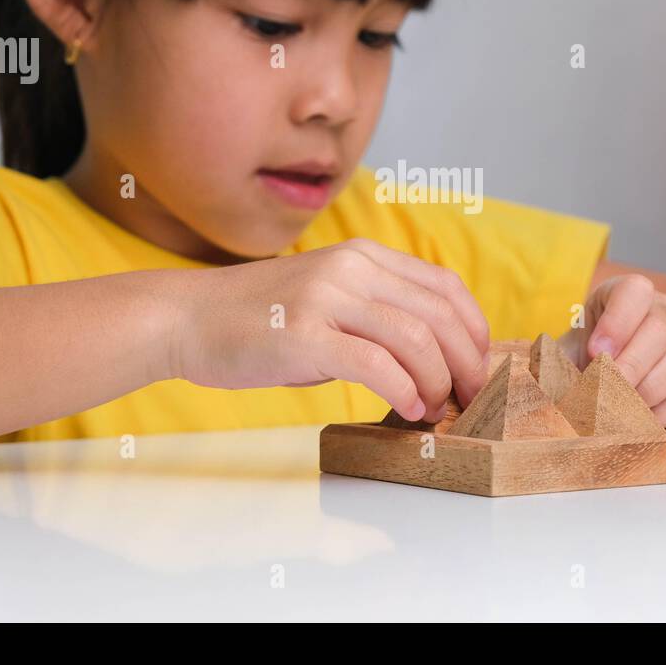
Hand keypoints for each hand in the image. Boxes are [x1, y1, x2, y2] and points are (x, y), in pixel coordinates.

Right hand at [170, 239, 490, 420]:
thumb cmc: (258, 319)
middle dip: (465, 361)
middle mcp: (350, 268)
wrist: (187, 318)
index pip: (443, 286)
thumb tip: (430, 360)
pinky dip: (402, 390)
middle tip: (469, 397)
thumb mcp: (326, 297)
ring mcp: (326, 298)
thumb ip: (373, 314)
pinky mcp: (304, 334)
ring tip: (435, 408)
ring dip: (436, 381)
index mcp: (362, 256)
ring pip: (413, 338)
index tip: (478, 364)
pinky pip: (375, 363)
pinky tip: (406, 409)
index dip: (473, 328)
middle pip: (437, 314)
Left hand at [563, 274, 665, 425]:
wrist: (616, 387)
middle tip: (605, 390)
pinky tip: (640, 420)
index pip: (635, 290)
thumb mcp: (566, 354)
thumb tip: (543, 380)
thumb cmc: (587, 363)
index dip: (617, 321)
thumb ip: (554, 362)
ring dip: (649, 388)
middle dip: (631, 362)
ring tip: (620, 407)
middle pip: (663, 326)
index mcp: (628, 296)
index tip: (595, 352)